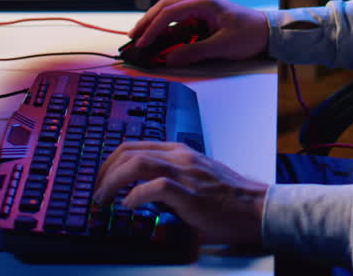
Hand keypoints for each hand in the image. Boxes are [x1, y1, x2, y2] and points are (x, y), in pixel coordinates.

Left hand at [94, 141, 267, 245]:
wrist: (257, 206)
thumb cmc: (229, 197)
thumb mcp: (196, 178)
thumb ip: (172, 178)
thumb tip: (142, 193)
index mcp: (180, 151)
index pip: (135, 145)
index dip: (110, 161)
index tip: (100, 179)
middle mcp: (180, 157)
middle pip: (129, 151)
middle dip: (104, 171)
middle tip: (95, 191)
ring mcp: (185, 173)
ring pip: (137, 163)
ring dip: (112, 182)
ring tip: (102, 199)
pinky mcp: (190, 193)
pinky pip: (155, 187)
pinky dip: (135, 195)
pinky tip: (127, 206)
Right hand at [125, 0, 269, 65]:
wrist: (270, 32)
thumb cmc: (251, 35)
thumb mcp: (223, 46)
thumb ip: (195, 52)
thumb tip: (169, 60)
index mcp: (205, 4)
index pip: (171, 12)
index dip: (154, 28)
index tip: (143, 42)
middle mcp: (201, 3)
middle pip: (166, 7)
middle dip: (148, 21)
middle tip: (133, 37)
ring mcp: (201, 10)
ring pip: (171, 13)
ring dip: (155, 24)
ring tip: (141, 37)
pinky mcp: (203, 20)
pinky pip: (180, 22)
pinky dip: (167, 30)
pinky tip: (159, 40)